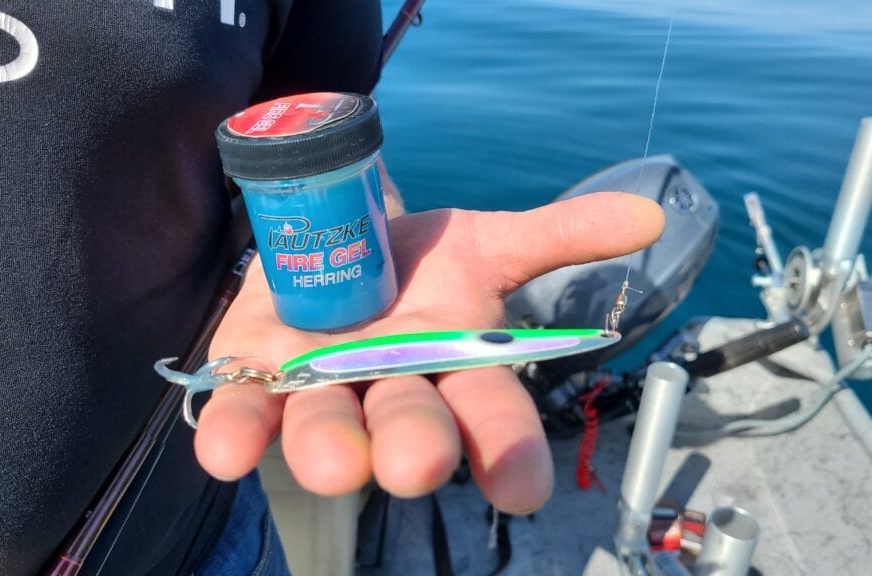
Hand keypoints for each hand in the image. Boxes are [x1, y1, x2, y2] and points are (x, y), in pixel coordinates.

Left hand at [195, 192, 663, 512]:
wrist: (331, 244)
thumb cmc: (417, 261)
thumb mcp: (484, 240)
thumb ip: (558, 234)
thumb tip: (646, 215)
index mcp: (455, 367)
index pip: (493, 418)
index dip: (509, 454)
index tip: (524, 491)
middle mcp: (393, 393)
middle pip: (413, 429)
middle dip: (416, 445)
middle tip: (418, 462)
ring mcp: (322, 392)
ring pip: (329, 429)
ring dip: (330, 446)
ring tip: (331, 459)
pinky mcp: (255, 379)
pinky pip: (242, 414)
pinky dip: (233, 433)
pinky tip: (225, 449)